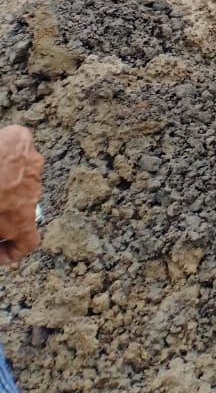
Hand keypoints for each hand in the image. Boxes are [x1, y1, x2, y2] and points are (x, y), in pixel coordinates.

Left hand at [0, 125, 44, 265]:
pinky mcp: (23, 140)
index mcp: (20, 220)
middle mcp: (32, 193)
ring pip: (21, 177)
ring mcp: (31, 165)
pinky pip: (19, 149)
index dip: (13, 251)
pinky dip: (9, 155)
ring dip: (6, 182)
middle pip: (22, 208)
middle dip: (5, 211)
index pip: (29, 243)